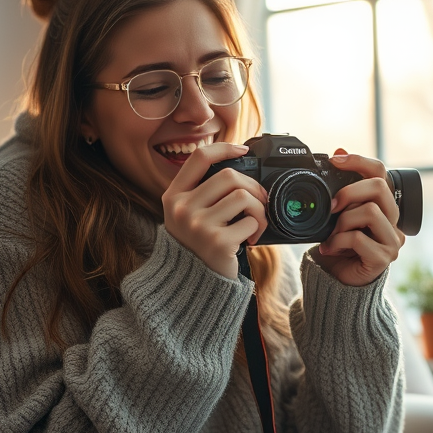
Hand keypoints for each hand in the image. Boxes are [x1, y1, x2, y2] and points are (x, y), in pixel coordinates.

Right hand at [162, 143, 268, 277]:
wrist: (194, 283)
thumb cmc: (198, 244)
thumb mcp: (188, 214)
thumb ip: (204, 190)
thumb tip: (239, 164)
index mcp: (174, 196)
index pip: (199, 158)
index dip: (224, 148)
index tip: (243, 150)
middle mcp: (181, 208)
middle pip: (228, 176)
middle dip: (252, 186)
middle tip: (259, 201)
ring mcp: (198, 225)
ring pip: (242, 196)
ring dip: (258, 208)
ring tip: (255, 222)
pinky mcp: (217, 241)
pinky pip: (250, 221)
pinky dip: (257, 228)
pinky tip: (250, 239)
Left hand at [313, 148, 404, 285]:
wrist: (336, 282)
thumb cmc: (339, 247)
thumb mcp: (336, 214)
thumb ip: (342, 190)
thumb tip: (339, 152)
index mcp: (383, 205)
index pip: (381, 172)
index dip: (359, 161)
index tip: (335, 159)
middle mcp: (393, 220)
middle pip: (379, 188)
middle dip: (349, 192)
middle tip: (332, 206)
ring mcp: (392, 240)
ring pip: (370, 211)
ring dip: (343, 221)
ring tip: (332, 235)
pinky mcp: (383, 258)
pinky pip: (358, 238)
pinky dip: (338, 241)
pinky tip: (331, 248)